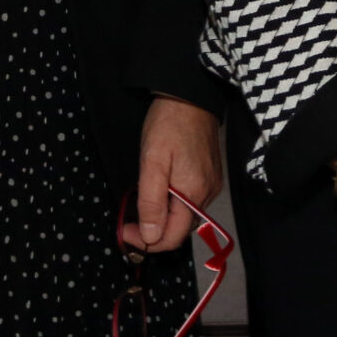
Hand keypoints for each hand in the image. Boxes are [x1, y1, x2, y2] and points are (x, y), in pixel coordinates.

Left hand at [125, 96, 223, 253]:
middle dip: (153, 232)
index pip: (171, 238)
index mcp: (193, 193)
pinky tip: (160, 191)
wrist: (190, 94)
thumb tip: (150, 237)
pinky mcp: (210, 175)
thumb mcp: (152, 162)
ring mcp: (211, 184)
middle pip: (179, 230)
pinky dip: (173, 205)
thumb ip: (151, 202)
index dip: (146, 241)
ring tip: (141, 203)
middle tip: (128, 220)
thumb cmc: (168, 124)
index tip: (125, 231)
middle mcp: (207, 194)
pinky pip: (191, 201)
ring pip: (184, 217)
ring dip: (162, 219)